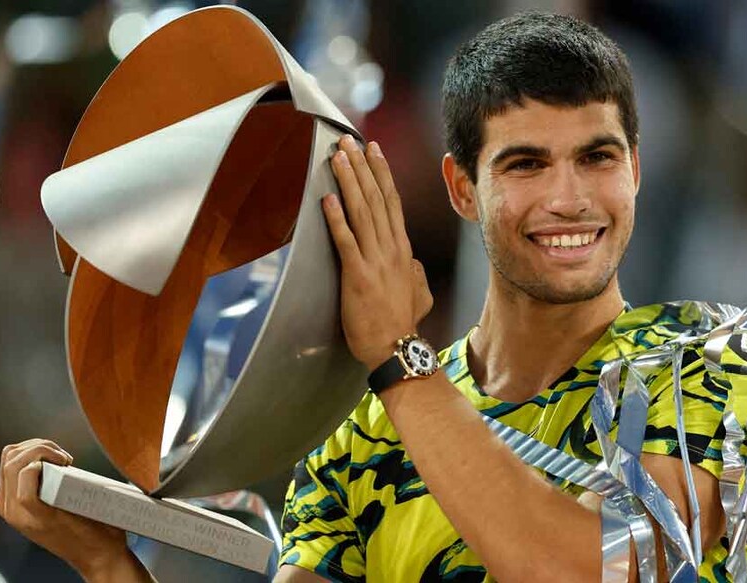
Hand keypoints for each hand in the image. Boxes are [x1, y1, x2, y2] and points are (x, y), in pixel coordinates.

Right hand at [0, 439, 143, 580]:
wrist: (98, 556)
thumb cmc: (83, 527)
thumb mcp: (51, 504)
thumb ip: (44, 485)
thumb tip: (53, 456)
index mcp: (8, 502)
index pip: (7, 458)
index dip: (33, 447)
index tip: (58, 454)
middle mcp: (7, 507)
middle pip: (9, 455)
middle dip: (39, 444)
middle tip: (63, 457)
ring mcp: (19, 513)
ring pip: (14, 462)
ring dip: (43, 450)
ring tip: (65, 461)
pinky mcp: (37, 515)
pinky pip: (26, 477)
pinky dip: (41, 462)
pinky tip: (60, 466)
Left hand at [321, 135, 432, 369]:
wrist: (397, 349)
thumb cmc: (403, 324)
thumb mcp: (419, 293)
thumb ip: (415, 273)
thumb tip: (412, 263)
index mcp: (402, 250)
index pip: (392, 203)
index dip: (382, 174)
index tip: (374, 150)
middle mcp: (391, 249)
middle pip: (376, 198)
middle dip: (362, 167)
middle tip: (349, 141)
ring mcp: (375, 261)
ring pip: (362, 212)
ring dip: (349, 182)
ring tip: (337, 157)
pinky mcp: (357, 276)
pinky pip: (346, 241)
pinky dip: (337, 219)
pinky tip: (327, 199)